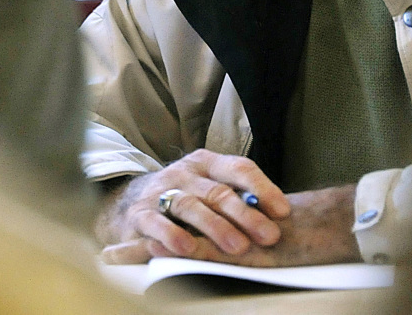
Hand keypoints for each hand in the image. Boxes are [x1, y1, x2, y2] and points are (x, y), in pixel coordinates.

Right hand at [95, 149, 289, 263]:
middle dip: (246, 215)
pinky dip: (172, 235)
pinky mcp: (140, 213)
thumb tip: (277, 213)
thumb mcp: (209, 187)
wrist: (129, 201)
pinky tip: (188, 248)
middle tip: (268, 235)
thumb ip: (236, 196)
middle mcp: (185, 172)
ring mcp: (161, 190)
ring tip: (237, 247)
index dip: (263, 189)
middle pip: (219, 191)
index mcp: (207, 163)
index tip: (283, 212)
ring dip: (216, 227)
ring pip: (191, 206)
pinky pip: (156, 222)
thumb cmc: (184, 197)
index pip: (239, 168)